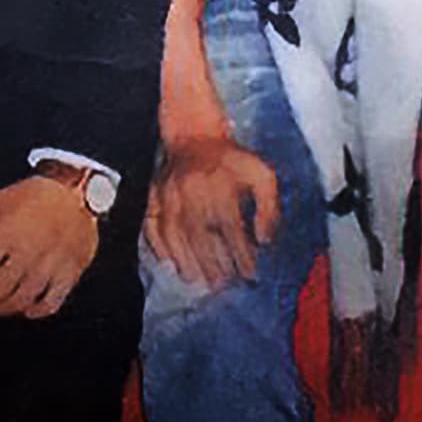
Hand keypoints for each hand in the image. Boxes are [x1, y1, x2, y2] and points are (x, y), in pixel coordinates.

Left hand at [0, 176, 97, 319]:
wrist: (74, 188)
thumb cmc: (29, 196)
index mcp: (8, 231)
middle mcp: (31, 249)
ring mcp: (53, 262)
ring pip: (22, 299)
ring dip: (1, 309)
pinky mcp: (71, 269)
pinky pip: (53, 302)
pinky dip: (37, 311)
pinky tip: (25, 310)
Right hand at [144, 136, 279, 292]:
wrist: (195, 135)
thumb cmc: (233, 160)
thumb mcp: (262, 174)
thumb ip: (269, 207)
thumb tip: (265, 240)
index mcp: (220, 184)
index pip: (230, 227)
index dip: (240, 254)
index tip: (249, 274)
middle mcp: (192, 190)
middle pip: (200, 235)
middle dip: (212, 265)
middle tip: (222, 286)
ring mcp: (169, 194)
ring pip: (175, 235)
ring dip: (186, 261)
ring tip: (198, 281)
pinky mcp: (153, 196)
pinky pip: (152, 226)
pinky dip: (159, 248)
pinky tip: (170, 264)